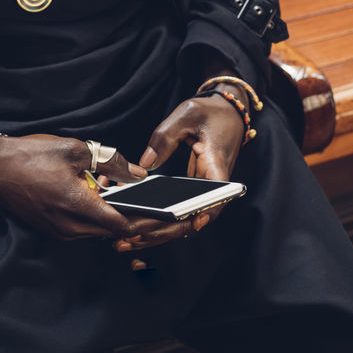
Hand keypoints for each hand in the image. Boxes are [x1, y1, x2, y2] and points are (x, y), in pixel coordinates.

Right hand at [0, 133, 149, 240]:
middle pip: (112, 231)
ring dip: (110, 215)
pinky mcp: (51, 229)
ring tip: (116, 190)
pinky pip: (82, 228)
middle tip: (144, 198)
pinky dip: (94, 216)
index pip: (122, 224)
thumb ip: (111, 162)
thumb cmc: (30, 156)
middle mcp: (69, 226)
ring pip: (97, 230)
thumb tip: (137, 174)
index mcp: (77, 206)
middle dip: (130, 216)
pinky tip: (95, 193)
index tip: (160, 212)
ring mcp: (58, 231)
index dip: (144, 219)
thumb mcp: (75, 149)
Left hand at [110, 92, 246, 254]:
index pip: (217, 196)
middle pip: (192, 217)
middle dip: (164, 231)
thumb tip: (146, 164)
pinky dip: (157, 219)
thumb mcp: (187, 115)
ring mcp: (203, 189)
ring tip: (126, 241)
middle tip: (134, 238)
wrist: (227, 112)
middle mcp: (212, 183)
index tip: (192, 223)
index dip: (206, 211)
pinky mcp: (193, 189)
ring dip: (156, 231)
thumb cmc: (210, 112)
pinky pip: (177, 209)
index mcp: (217, 165)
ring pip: (183, 218)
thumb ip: (165, 137)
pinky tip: (133, 223)